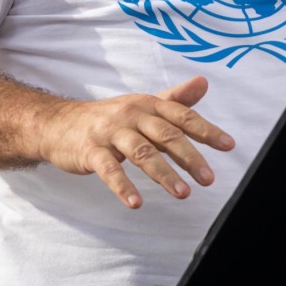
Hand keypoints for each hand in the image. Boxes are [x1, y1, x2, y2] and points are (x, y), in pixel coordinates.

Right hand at [36, 75, 232, 208]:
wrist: (57, 123)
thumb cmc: (107, 118)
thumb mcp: (142, 106)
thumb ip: (174, 99)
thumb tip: (204, 83)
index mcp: (147, 104)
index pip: (181, 116)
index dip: (206, 130)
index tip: (228, 145)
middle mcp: (131, 114)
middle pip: (165, 134)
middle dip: (190, 157)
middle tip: (209, 179)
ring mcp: (109, 132)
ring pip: (141, 152)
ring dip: (164, 174)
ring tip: (183, 193)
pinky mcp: (90, 151)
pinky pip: (108, 169)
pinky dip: (122, 186)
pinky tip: (135, 203)